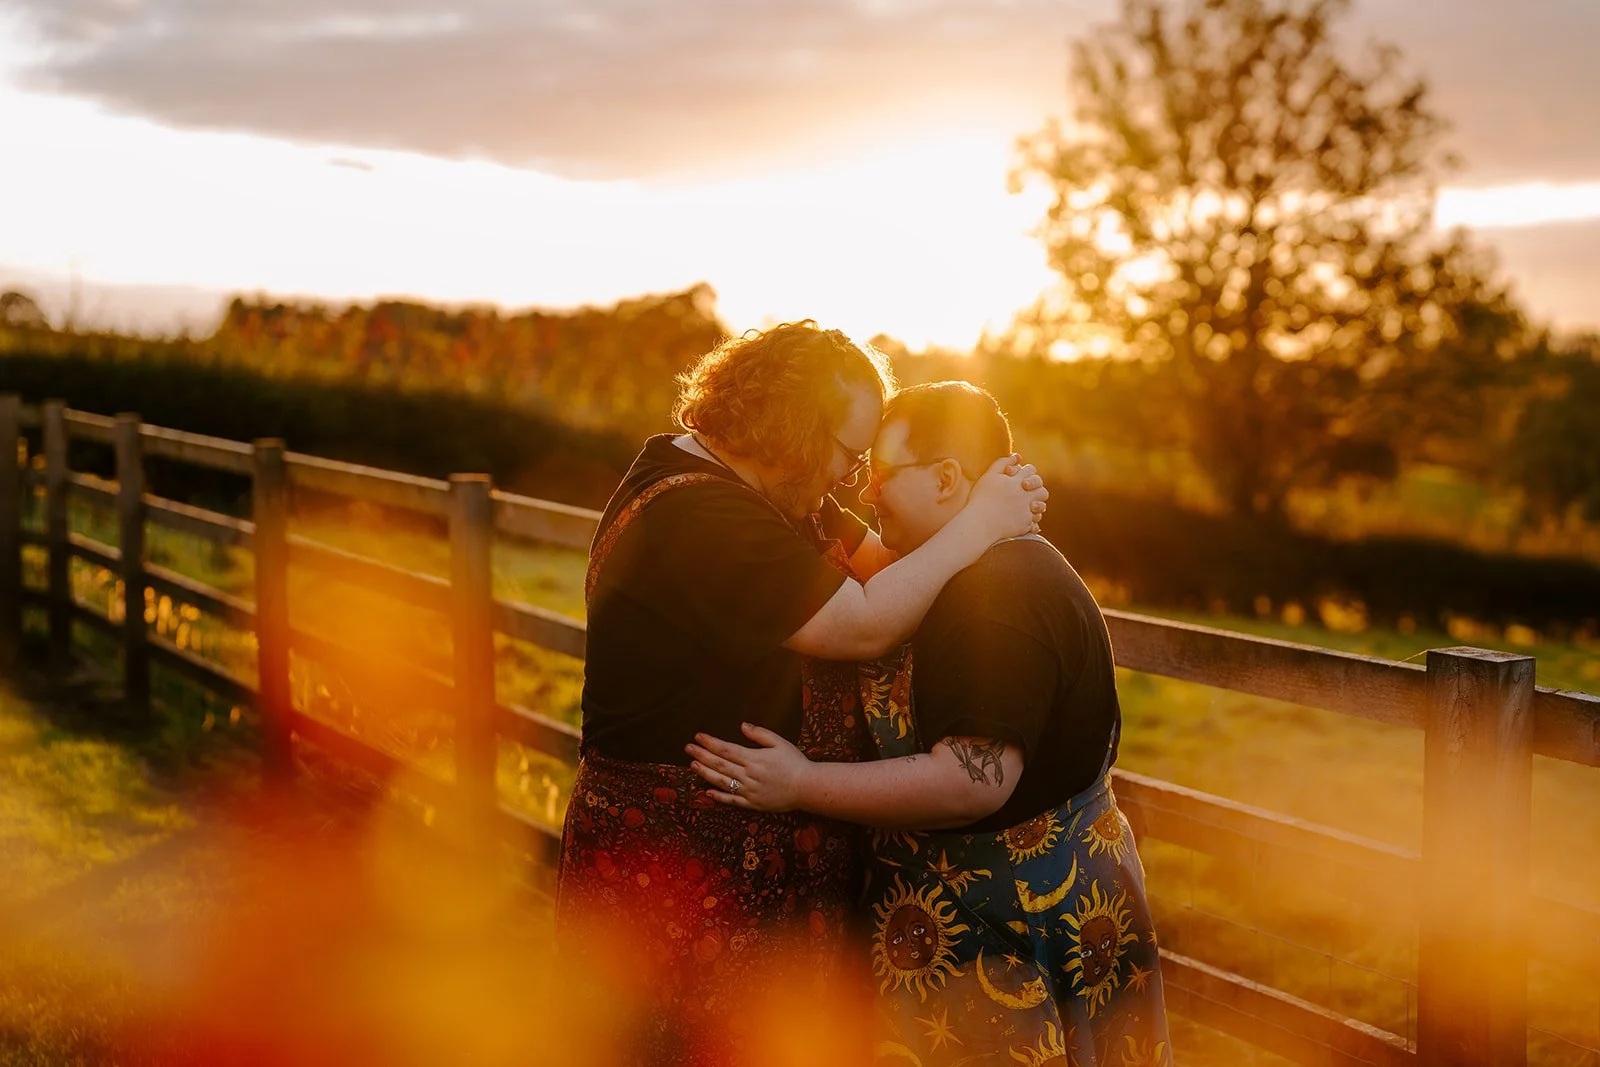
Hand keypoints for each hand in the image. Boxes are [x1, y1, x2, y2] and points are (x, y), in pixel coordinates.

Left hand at [686, 724, 810, 811]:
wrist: (807, 787)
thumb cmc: (795, 762)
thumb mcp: (779, 742)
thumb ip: (759, 734)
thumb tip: (742, 725)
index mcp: (753, 758)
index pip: (726, 749)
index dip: (710, 743)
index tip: (698, 736)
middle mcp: (748, 775)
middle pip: (719, 764)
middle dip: (702, 755)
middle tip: (688, 748)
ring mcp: (748, 791)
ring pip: (721, 782)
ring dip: (705, 773)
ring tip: (693, 766)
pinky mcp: (752, 803)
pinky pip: (731, 801)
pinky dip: (718, 797)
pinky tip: (707, 792)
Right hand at [968, 453, 1048, 539]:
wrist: (980, 522)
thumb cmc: (981, 498)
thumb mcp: (989, 476)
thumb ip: (1003, 463)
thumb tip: (1017, 456)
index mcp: (1018, 481)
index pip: (1031, 471)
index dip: (1028, 472)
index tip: (1021, 477)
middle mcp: (1026, 495)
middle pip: (1041, 489)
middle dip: (1036, 489)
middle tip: (1027, 491)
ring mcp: (1027, 510)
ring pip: (1041, 506)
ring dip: (1037, 505)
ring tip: (1028, 506)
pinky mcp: (1026, 524)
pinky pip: (1035, 521)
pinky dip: (1031, 519)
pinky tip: (1022, 518)